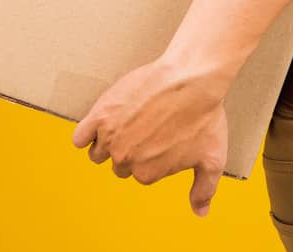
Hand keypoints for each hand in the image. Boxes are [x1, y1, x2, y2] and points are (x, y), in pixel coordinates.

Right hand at [71, 56, 229, 216]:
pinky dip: (86, 133)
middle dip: (130, 150)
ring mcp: (110, 137)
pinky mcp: (100, 115)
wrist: (192, 78)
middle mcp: (125, 159)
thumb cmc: (204, 116)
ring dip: (108, 142)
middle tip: (147, 129)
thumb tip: (200, 213)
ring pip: (98, 151)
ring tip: (127, 124)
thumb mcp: (213, 157)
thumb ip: (204, 190)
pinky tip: (98, 125)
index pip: (139, 173)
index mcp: (147, 173)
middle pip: (118, 163)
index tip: (161, 139)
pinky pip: (79, 136)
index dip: (150, 156)